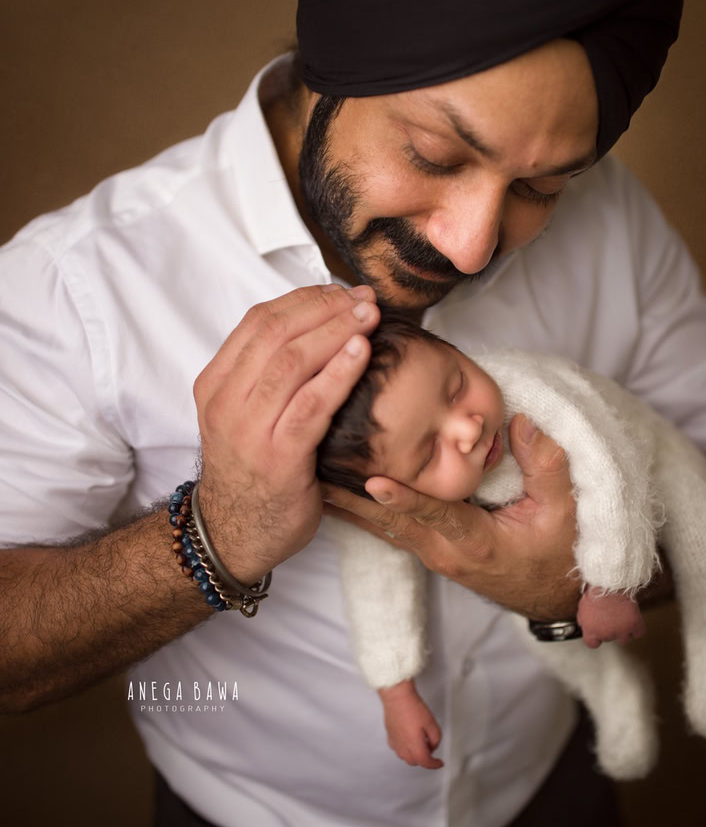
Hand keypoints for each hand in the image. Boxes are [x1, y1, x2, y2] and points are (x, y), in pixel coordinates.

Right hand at [193, 283, 378, 580]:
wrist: (233, 535)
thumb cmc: (251, 471)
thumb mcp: (243, 415)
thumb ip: (266, 377)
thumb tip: (318, 328)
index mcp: (215, 384)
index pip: (258, 321)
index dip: (304, 298)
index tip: (340, 291)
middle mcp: (225, 401)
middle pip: (276, 332)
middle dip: (325, 308)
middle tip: (364, 299)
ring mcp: (248, 429)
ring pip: (291, 361)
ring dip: (336, 332)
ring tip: (369, 317)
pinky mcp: (277, 457)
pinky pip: (310, 405)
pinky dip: (338, 373)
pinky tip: (361, 353)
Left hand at [322, 415, 580, 618]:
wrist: (553, 598)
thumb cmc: (560, 554)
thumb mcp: (567, 512)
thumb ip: (546, 465)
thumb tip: (521, 422)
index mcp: (477, 541)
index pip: (436, 515)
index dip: (405, 498)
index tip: (372, 480)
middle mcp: (444, 550)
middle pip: (391, 521)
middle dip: (352, 496)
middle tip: (317, 465)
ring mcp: (432, 552)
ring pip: (381, 526)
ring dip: (346, 502)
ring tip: (309, 471)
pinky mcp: (427, 547)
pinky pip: (387, 527)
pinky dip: (359, 508)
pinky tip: (332, 488)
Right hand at [380, 680, 443, 768]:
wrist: (397, 696)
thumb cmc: (412, 707)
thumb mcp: (432, 723)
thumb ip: (436, 738)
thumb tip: (433, 746)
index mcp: (414, 745)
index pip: (425, 762)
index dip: (434, 764)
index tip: (439, 763)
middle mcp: (402, 746)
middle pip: (414, 761)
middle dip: (424, 759)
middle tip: (431, 749)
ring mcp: (395, 741)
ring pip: (404, 757)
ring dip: (414, 755)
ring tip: (420, 743)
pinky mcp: (390, 735)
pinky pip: (397, 749)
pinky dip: (405, 749)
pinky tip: (409, 740)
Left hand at [577, 588, 646, 648]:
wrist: (609, 582)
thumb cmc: (595, 592)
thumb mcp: (582, 606)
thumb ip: (583, 619)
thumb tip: (583, 625)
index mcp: (591, 631)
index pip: (592, 644)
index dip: (596, 637)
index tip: (599, 631)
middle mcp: (606, 634)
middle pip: (609, 639)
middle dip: (610, 629)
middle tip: (610, 616)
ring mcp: (622, 631)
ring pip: (624, 639)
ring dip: (624, 630)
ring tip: (622, 617)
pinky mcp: (634, 625)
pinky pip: (639, 633)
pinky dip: (637, 628)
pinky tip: (633, 619)